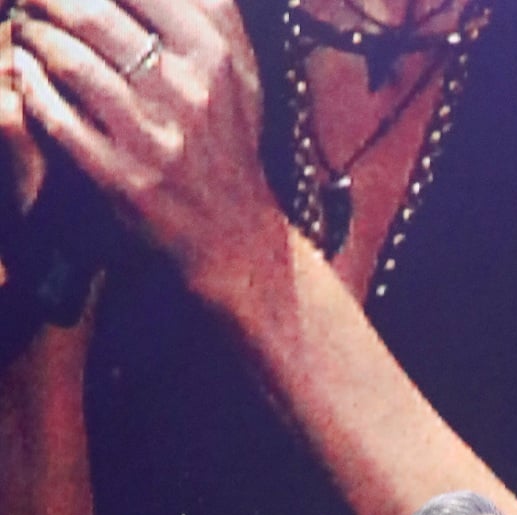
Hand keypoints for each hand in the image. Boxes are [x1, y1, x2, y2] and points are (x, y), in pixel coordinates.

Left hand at [9, 0, 276, 289]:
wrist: (234, 234)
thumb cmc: (226, 137)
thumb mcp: (237, 67)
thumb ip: (211, 9)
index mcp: (213, 54)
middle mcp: (187, 92)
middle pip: (93, 13)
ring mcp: (153, 138)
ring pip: (71, 62)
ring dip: (33, 34)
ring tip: (24, 26)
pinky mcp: (124, 179)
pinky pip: (60, 119)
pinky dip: (33, 86)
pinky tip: (24, 71)